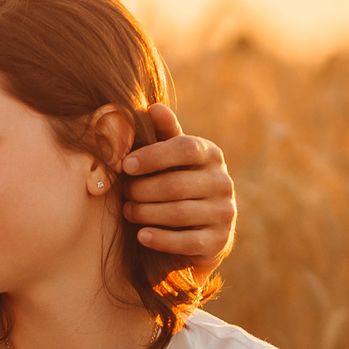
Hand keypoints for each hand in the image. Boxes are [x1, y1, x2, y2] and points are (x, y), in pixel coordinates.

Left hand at [117, 104, 234, 278]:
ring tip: (128, 211)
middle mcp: (223, 182)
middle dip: (143, 190)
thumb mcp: (172, 158)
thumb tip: (154, 107)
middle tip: (124, 193)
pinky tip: (142, 235)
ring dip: (146, 213)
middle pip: (176, 185)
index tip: (125, 165)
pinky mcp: (219, 241)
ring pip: (179, 213)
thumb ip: (164, 135)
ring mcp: (224, 213)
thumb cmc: (179, 183)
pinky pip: (187, 241)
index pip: (184, 148)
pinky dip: (161, 239)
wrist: (201, 230)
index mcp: (211, 154)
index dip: (153, 156)